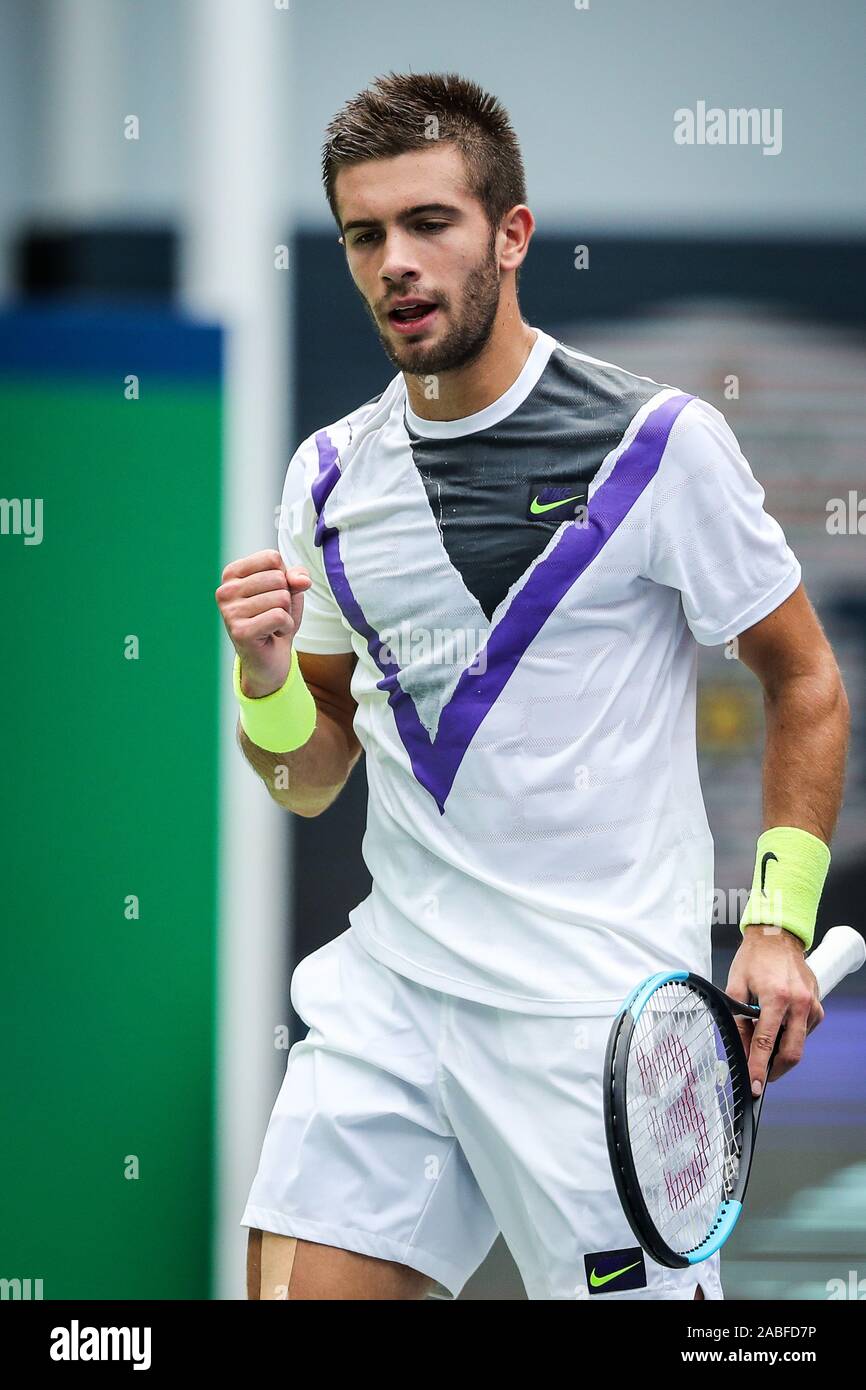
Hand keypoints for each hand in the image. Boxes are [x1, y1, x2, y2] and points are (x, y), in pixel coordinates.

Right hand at [215, 549, 311, 697]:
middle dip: (286, 598)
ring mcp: (230, 611)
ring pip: (281, 597)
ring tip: (272, 624)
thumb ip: (296, 577)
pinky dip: (285, 626)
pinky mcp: (240, 631)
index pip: (272, 558)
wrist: (270, 657)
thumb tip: (302, 580)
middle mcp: (225, 590)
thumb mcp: (289, 590)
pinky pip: (279, 616)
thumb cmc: (276, 617)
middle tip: (272, 613)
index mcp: (232, 574)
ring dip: (286, 614)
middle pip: (278, 578)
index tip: (272, 594)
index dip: (284, 577)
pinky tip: (274, 634)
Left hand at [725, 925, 823, 1095]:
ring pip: (799, 1044)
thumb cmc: (755, 959)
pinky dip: (790, 1036)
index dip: (758, 1068)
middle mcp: (798, 1003)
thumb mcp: (736, 985)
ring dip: (781, 1050)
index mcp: (776, 997)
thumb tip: (740, 1047)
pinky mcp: (816, 1006)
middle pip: (791, 1053)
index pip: (766, 1043)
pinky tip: (777, 1024)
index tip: (755, 1086)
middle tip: (761, 1076)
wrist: (778, 937)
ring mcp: (811, 1006)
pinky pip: (804, 1032)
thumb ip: (737, 1018)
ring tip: (763, 1038)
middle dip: (775, 1070)